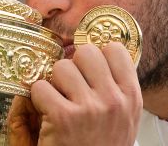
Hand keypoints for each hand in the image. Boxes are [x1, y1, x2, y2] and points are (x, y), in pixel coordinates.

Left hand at [8, 42, 141, 145]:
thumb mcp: (121, 117)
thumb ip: (114, 88)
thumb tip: (95, 53)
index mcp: (131, 97)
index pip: (114, 49)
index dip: (95, 55)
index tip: (87, 69)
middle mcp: (114, 100)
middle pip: (85, 52)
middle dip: (72, 66)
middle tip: (69, 87)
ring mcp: (89, 108)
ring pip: (60, 67)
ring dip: (54, 83)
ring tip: (58, 103)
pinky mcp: (63, 117)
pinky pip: (40, 87)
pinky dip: (37, 99)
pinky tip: (46, 115)